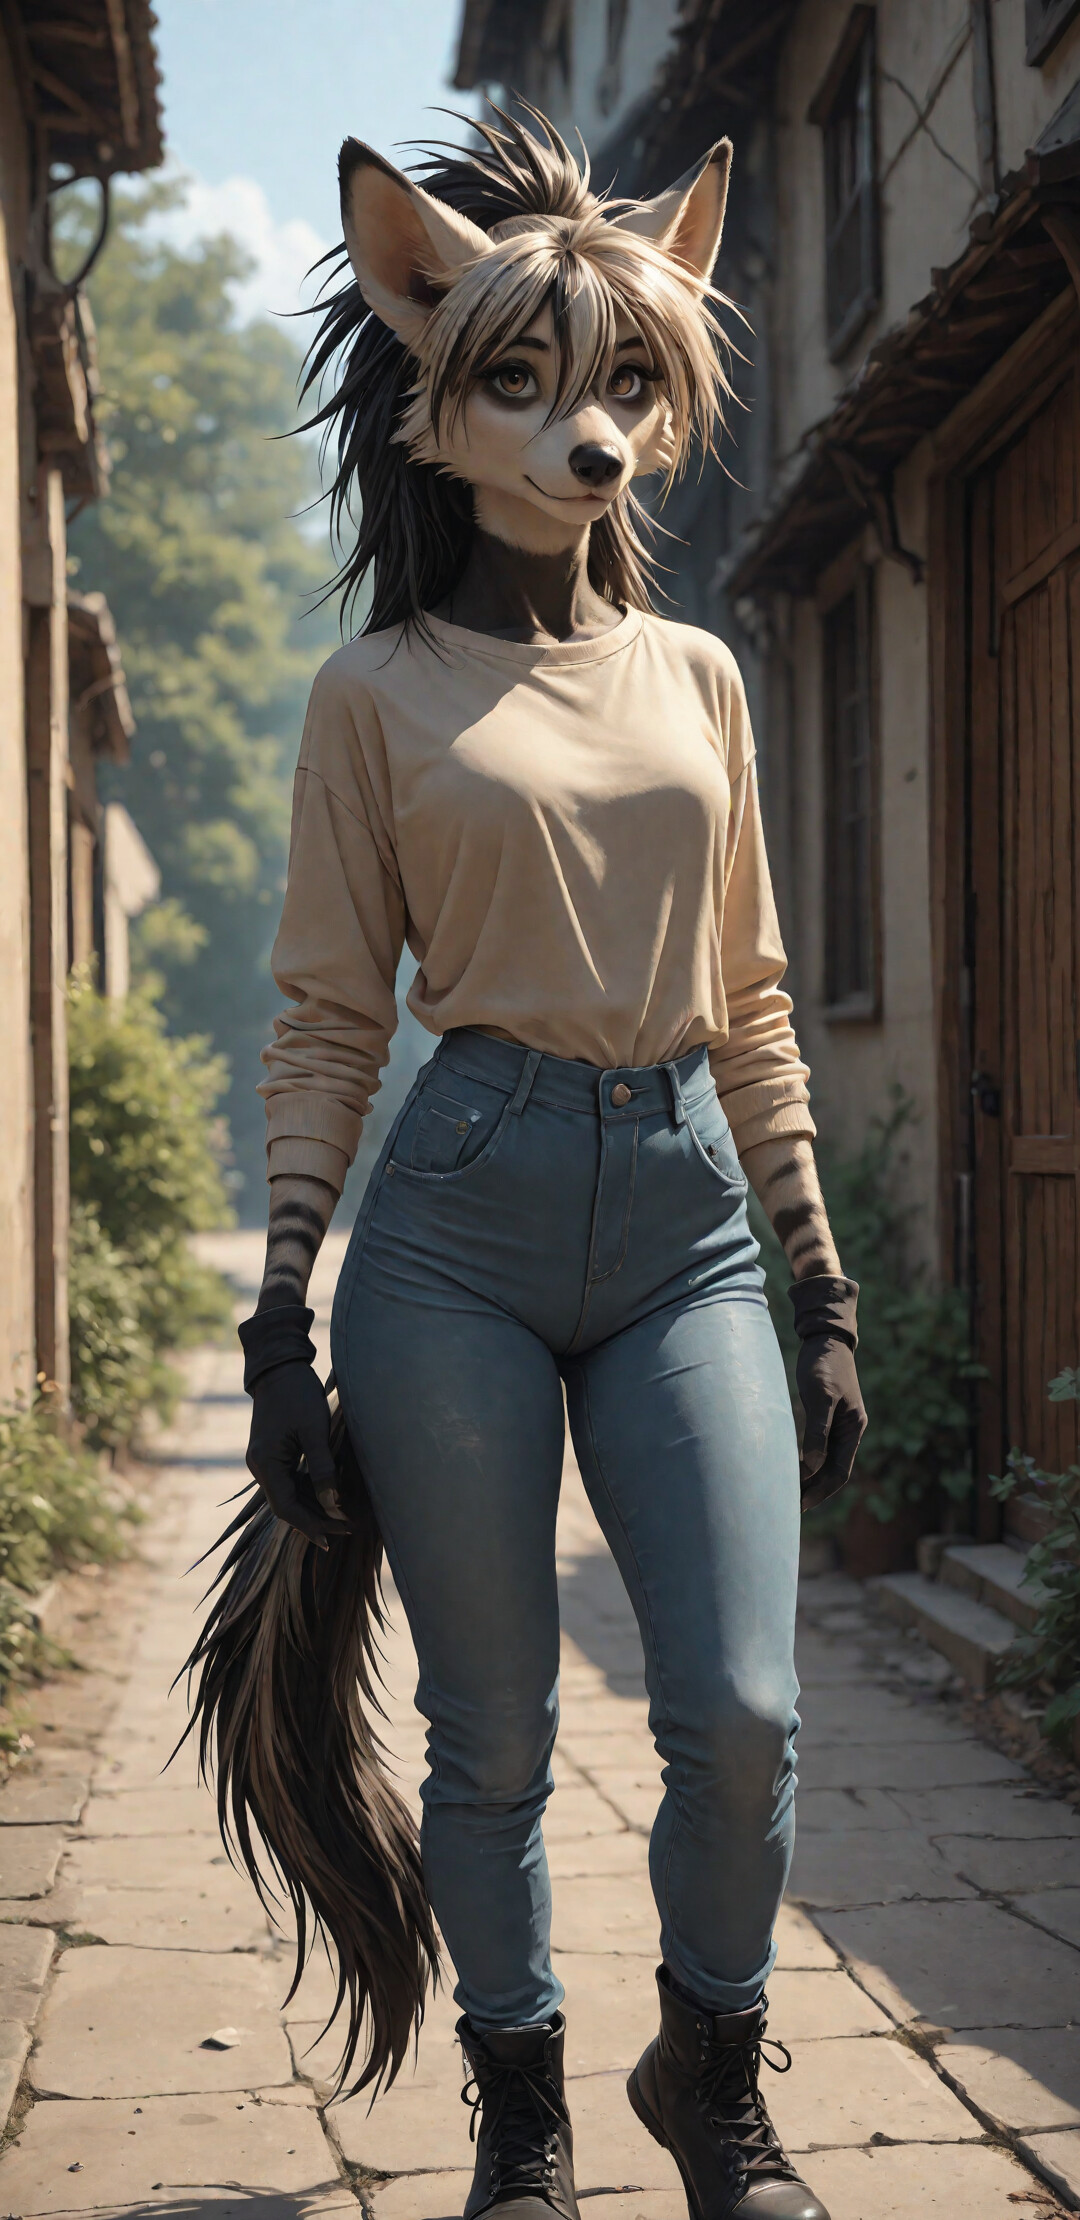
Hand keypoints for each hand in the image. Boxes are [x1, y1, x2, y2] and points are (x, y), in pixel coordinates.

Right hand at [245, 1360, 353, 1545]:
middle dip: (314, 1520)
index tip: (333, 1537)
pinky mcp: (271, 1455)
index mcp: (266, 1464)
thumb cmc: (298, 1395)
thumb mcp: (315, 1431)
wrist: (279, 1369)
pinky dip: (307, 1492)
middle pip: (286, 1505)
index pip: (286, 1508)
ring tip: (340, 1519)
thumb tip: (333, 1503)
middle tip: (345, 1530)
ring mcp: (264, 1461)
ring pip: (287, 1495)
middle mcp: (259, 1467)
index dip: (310, 1525)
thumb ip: (322, 1468)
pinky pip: (288, 1482)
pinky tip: (327, 1498)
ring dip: (312, 1508)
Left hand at [796, 1335, 866, 1511]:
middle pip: (832, 1471)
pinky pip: (816, 1448)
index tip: (801, 1505)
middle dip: (813, 1490)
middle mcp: (848, 1431)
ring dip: (809, 1478)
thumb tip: (811, 1467)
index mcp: (853, 1429)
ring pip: (824, 1461)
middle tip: (789, 1508)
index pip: (839, 1472)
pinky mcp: (824, 1417)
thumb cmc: (824, 1364)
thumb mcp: (821, 1397)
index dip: (821, 1491)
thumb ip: (818, 1431)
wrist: (825, 1338)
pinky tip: (788, 1469)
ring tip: (787, 1494)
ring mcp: (837, 1425)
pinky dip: (804, 1461)